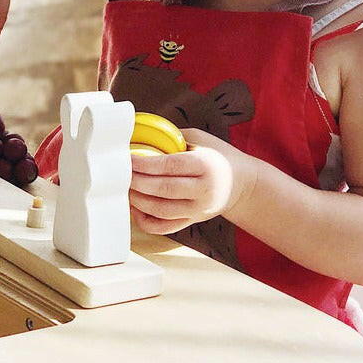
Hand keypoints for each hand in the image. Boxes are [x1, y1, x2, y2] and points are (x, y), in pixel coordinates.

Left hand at [129, 128, 258, 234]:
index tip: (128, 159)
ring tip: (126, 189)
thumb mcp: (201, 139)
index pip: (171, 166)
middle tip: (121, 175)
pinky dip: (146, 221)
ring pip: (162, 210)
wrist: (241, 183)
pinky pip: (165, 227)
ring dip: (138, 201)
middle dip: (138, 182)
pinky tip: (136, 208)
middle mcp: (204, 190)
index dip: (146, 163)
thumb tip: (141, 134)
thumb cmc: (217, 156)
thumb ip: (173, 138)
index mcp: (206, 165)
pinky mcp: (193, 221)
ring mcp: (198, 209)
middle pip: (164, 189)